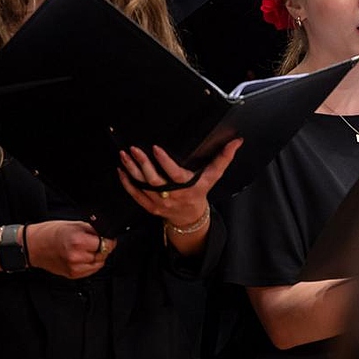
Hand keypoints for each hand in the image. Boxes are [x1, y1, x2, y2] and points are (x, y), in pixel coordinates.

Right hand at [24, 220, 113, 279]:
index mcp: (78, 241)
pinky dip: (91, 264)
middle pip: (104, 254)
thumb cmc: (50, 233)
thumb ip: (94, 231)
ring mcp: (74, 267)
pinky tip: (83, 256)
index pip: (106, 243)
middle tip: (95, 242)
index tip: (108, 237)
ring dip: (97, 257)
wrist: (33, 246)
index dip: (109, 239)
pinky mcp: (72, 275)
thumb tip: (108, 234)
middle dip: (103, 248)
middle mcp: (76, 256)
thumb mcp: (75, 225)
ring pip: (99, 263)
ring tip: (87, 249)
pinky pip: (90, 271)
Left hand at [118, 138, 241, 230]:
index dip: (164, 161)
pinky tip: (121, 170)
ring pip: (141, 185)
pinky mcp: (148, 205)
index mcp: (187, 186)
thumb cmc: (200, 192)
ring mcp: (158, 202)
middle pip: (154, 179)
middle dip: (142, 164)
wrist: (190, 216)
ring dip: (131, 170)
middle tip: (134, 149)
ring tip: (125, 155)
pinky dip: (126, 182)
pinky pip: (134, 194)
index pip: (174, 174)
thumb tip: (237, 141)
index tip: (156, 148)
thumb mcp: (213, 176)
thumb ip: (223, 158)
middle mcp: (171, 195)